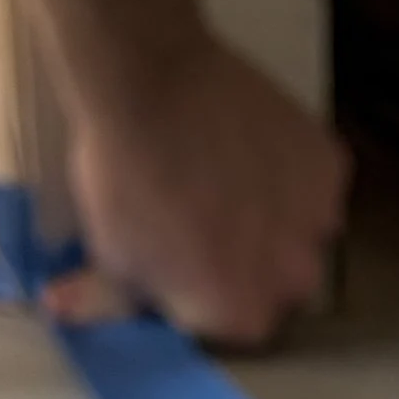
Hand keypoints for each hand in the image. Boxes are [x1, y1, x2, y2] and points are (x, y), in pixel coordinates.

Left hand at [48, 38, 350, 350]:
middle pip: (273, 284)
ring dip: (272, 218)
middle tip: (204, 216)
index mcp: (244, 316)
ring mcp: (322, 222)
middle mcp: (296, 282)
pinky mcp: (331, 165)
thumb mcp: (107, 252)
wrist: (151, 75)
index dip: (202, 291)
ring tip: (226, 174)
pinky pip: (312, 181)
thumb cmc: (125, 177)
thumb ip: (109, 299)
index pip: (229, 322)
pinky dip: (287, 171)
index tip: (177, 261)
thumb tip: (67, 311)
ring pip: (297, 233)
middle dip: (245, 261)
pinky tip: (249, 144)